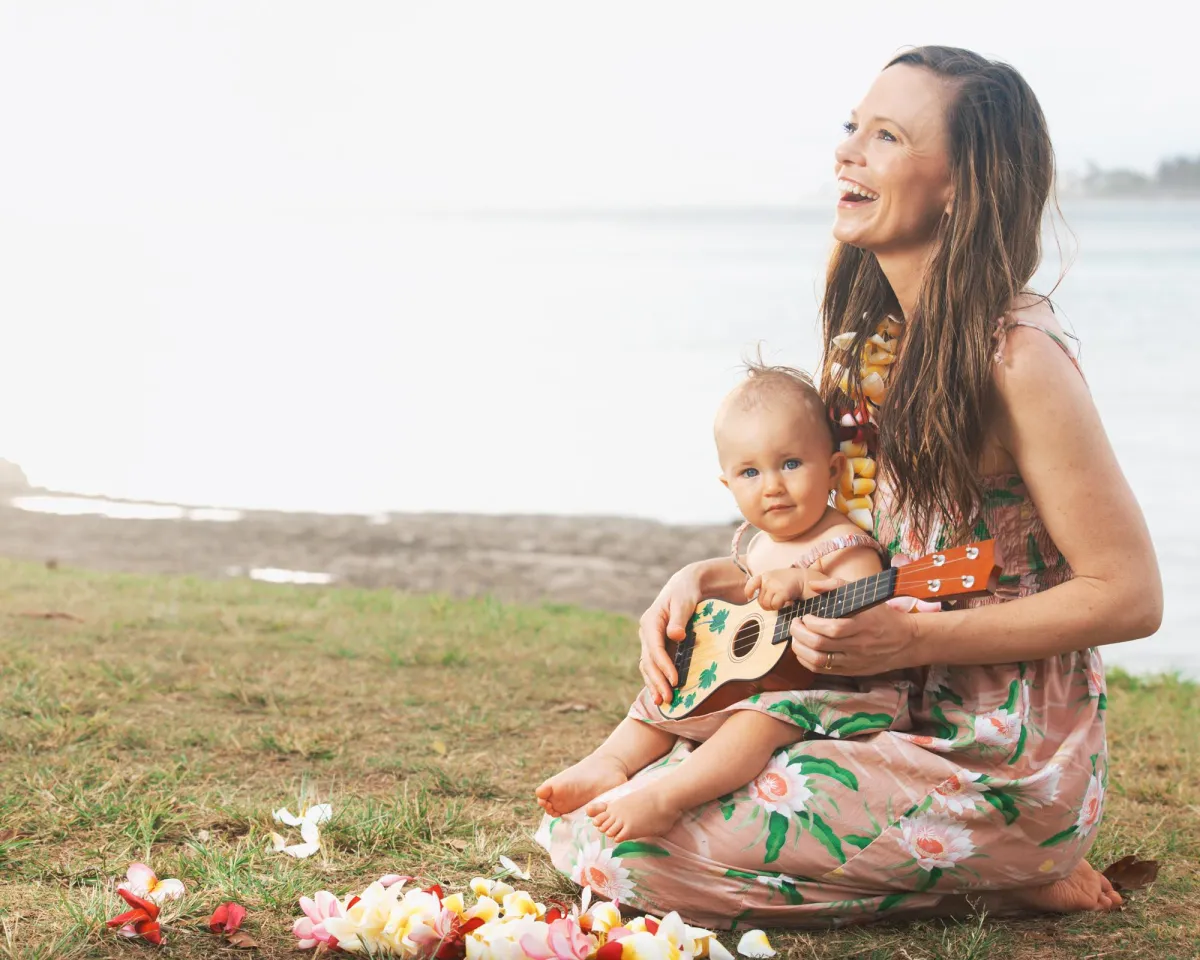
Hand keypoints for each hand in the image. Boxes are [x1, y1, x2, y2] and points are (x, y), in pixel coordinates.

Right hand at [637, 567, 702, 704]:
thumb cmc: (685, 593)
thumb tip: (675, 636)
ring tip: (662, 702)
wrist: (684, 587)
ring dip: (654, 684)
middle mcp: (646, 633)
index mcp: (650, 622)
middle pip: (649, 661)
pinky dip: (656, 680)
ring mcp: (650, 641)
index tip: (674, 680)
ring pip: (648, 666)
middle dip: (658, 681)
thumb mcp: (683, 602)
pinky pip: (653, 666)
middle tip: (668, 698)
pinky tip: (660, 695)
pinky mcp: (656, 647)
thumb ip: (679, 618)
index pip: (654, 648)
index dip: (663, 665)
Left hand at [745, 567, 807, 610]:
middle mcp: (767, 579)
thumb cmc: (790, 582)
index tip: (750, 596)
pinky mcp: (782, 591)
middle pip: (760, 601)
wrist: (805, 579)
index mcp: (764, 576)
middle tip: (777, 602)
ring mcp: (773, 585)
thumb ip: (765, 587)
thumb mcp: (774, 580)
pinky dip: (781, 607)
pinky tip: (787, 602)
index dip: (749, 592)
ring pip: (767, 604)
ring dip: (774, 607)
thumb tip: (757, 600)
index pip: (751, 583)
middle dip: (768, 605)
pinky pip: (775, 605)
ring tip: (782, 602)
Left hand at [789, 578, 920, 675]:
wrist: (905, 641)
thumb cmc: (882, 615)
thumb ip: (838, 586)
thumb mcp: (865, 596)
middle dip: (800, 634)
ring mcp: (854, 661)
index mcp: (863, 625)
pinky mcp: (851, 671)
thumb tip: (813, 585)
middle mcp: (858, 645)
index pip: (833, 629)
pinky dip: (807, 661)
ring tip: (796, 637)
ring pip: (819, 661)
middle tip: (795, 624)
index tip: (806, 616)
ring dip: (800, 649)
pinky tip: (803, 651)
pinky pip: (823, 671)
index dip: (813, 623)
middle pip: (821, 645)